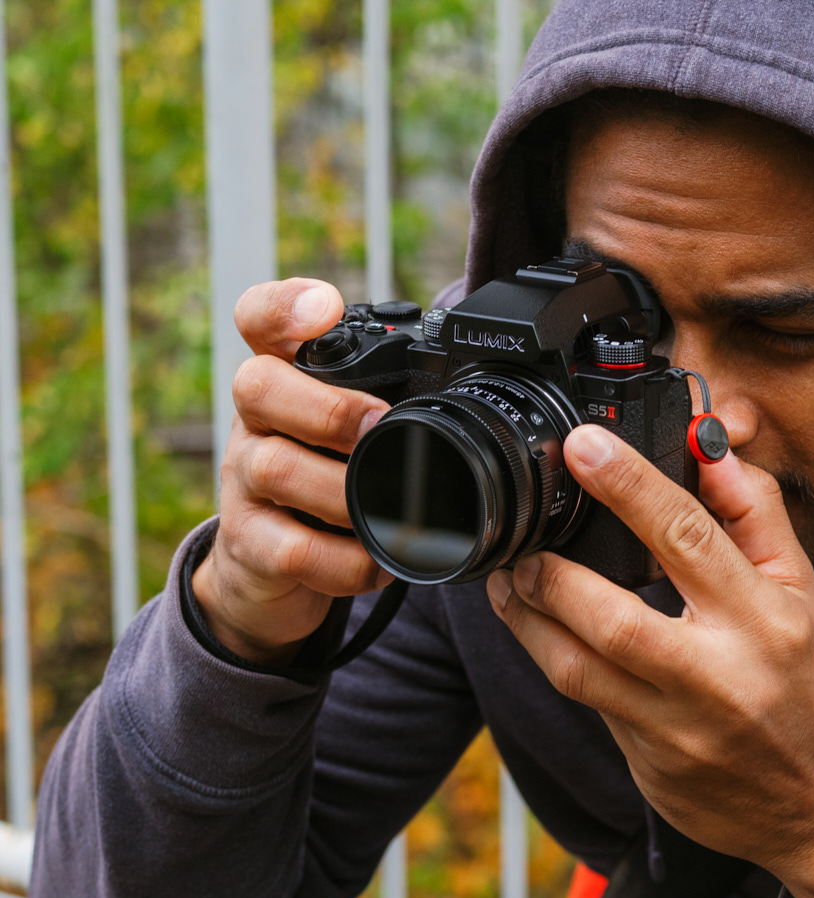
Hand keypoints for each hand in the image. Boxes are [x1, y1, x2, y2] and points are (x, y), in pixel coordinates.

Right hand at [192, 278, 391, 664]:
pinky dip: (345, 562)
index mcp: (284, 382)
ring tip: (389, 510)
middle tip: (379, 426)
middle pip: (256, 386)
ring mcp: (242, 483)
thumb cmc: (325, 486)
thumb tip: (467, 393)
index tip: (326, 306)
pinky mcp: (248, 545)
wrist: (268, 571)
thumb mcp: (349, 437)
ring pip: (274, 468)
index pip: (259, 319)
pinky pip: (292, 550)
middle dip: (327, 406)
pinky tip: (377, 561)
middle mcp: (253, 423)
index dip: (285, 305)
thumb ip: (385, 406)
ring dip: (342, 491)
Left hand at [486, 425, 813, 897]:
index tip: (583, 449)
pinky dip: (561, 663)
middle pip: (612, 619)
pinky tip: (546, 636)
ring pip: (579, 671)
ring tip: (509, 585)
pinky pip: (591, 707)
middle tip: (522, 545)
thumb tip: (711, 453)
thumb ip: (757, 520)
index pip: (687, 538)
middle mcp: (719, 678)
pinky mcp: (651, 767)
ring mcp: (679, 731)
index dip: (628, 486)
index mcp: (765, 622)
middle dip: (552, 576)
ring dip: (529, 622)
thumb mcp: (807, 596)